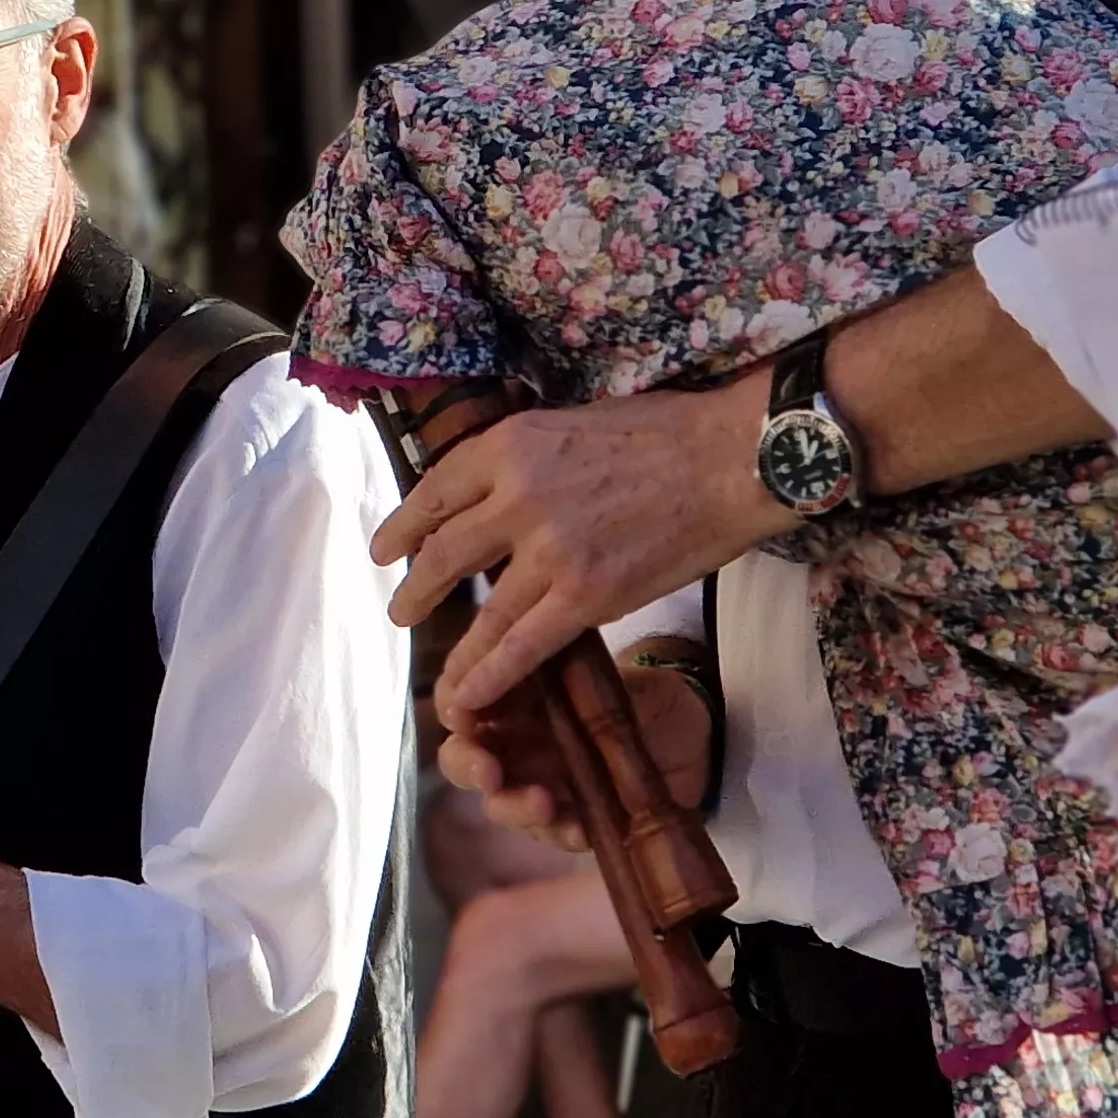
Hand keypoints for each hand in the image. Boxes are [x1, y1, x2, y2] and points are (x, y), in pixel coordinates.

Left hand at [382, 383, 783, 714]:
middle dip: (416, 587)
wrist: (729, 459)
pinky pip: (523, 644)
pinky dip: (491, 673)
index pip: (434, 492)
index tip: (387, 549)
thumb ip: (525, 459)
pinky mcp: (585, 594)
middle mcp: (516, 496)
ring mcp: (548, 549)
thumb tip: (494, 491)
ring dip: (452, 646)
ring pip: (480, 609)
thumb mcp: (570, 423)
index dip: (404, 527)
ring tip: (438, 671)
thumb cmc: (663, 434)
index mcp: (509, 446)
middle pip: (444, 551)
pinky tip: (471, 694)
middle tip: (400, 608)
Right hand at [436, 655, 714, 852]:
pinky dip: (561, 832)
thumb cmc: (651, 698)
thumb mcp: (619, 678)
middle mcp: (519, 743)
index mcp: (519, 698)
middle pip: (465, 759)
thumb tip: (535, 670)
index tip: (464, 717)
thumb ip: (577, 680)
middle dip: (468, 767)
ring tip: (543, 803)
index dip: (454, 708)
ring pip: (500, 803)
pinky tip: (579, 830)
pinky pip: (553, 833)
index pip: (463, 699)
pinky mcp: (572, 817)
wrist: (699, 739)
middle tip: (488, 773)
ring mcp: (541, 783)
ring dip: (513, 806)